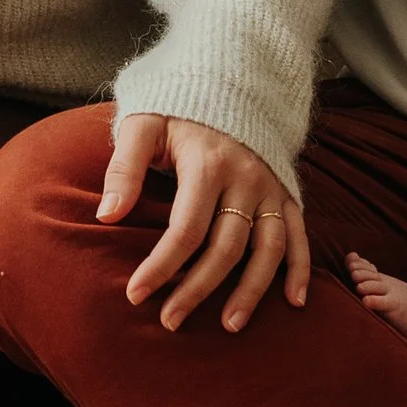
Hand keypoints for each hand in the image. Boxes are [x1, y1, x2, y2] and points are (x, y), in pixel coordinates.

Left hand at [99, 113, 309, 333]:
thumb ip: (124, 168)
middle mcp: (246, 178)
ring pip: (268, 248)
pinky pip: (299, 234)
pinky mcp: (286, 191)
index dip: (161, 266)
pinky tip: (294, 302)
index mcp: (208, 164)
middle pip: (226, 247)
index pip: (186, 229)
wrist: (225, 80)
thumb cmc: (175, 109)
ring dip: (252, 290)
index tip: (135, 295)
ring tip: (230, 326)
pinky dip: (300, 269)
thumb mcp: (142, 125)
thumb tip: (107, 215)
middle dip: (198, 289)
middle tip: (170, 322)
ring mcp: (270, 187)